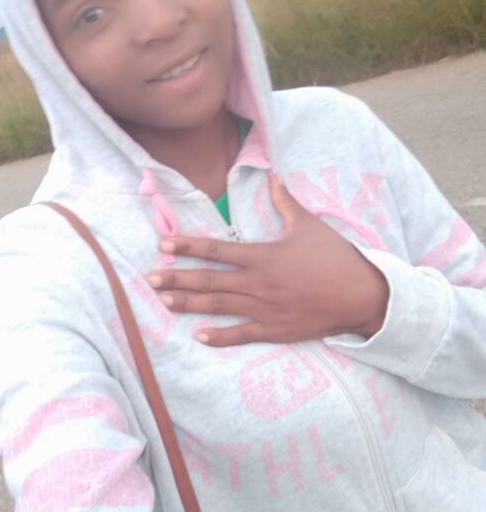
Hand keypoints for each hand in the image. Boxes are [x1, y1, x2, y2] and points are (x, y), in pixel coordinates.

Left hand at [148, 175, 388, 346]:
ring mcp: (265, 309)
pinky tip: (198, 336)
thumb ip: (285, 201)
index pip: (217, 249)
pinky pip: (242, 335)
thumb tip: (273, 174)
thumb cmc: (335, 257)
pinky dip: (220, 337)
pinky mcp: (276, 330)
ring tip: (164, 302)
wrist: (361, 295)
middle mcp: (258, 283)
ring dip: (189, 305)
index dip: (187, 247)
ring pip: (219, 307)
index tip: (163, 246)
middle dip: (177, 279)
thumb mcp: (307, 225)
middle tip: (149, 280)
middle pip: (209, 280)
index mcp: (263, 256)